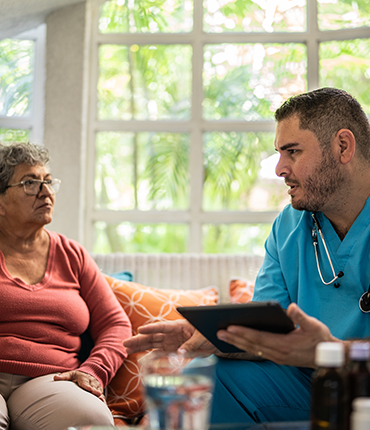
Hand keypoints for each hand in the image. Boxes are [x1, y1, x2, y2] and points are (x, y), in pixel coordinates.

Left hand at [54, 370, 105, 402]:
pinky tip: (103, 404)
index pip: (85, 382)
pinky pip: (101, 395)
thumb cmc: (76, 376)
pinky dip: (103, 399)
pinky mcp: (99, 390)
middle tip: (97, 394)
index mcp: (83, 377)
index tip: (89, 389)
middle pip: (93, 386)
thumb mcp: (70, 374)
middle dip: (95, 390)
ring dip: (100, 395)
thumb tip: (55, 378)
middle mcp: (91, 381)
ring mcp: (96, 386)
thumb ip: (63, 377)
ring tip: (101, 399)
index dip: (87, 386)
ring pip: (98, 390)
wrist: (88, 374)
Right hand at [123, 319, 216, 354]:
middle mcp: (172, 334)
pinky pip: (160, 354)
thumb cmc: (209, 333)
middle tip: (125, 343)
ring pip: (153, 345)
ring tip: (127, 350)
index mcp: (178, 326)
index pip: (162, 327)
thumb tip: (179, 353)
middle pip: (153, 336)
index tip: (140, 329)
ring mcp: (171, 342)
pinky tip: (141, 360)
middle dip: (139, 340)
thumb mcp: (202, 338)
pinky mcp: (173, 351)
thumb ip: (191, 345)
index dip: (151, 328)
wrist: (214, 340)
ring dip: (140, 348)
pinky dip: (151, 357)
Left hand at [216, 303, 339, 367]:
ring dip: (236, 343)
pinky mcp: (276, 357)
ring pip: (252, 349)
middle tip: (218, 331)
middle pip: (251, 345)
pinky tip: (236, 341)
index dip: (244, 333)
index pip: (259, 338)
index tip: (230, 327)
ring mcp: (276, 357)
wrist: (327, 357)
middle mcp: (277, 354)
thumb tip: (291, 307)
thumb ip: (301, 317)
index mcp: (284, 345)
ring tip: (221, 335)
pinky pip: (256, 352)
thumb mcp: (314, 325)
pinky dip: (244, 346)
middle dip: (234, 338)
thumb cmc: (320, 339)